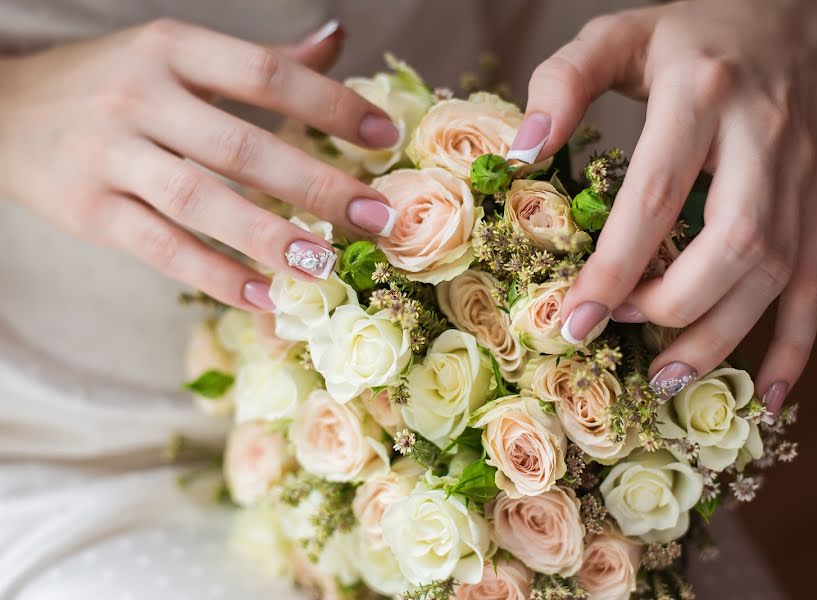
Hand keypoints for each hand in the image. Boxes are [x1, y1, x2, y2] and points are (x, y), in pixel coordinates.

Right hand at [0, 19, 399, 311]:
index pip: (264, 73)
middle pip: (240, 146)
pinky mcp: (90, 213)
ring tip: (325, 267)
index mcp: (171, 49)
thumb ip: (257, 60)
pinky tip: (266, 297)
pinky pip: (162, 249)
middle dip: (315, 185)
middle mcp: (139, 97)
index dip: (330, 104)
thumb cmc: (110, 84)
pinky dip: (216, 276)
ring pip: (200, 202)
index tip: (384, 137)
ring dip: (268, 237)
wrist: (4, 112)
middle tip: (375, 218)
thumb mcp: (176, 56)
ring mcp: (110, 156)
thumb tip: (337, 39)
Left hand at [511, 0, 816, 410]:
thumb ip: (561, 84)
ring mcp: (801, 171)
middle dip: (674, 307)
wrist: (784, 9)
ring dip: (724, 336)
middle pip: (733, 244)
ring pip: (777, 271)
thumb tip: (522, 154)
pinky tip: (770, 394)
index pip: (656, 196)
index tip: (573, 320)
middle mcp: (762, 136)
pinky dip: (796, 343)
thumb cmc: (687, 31)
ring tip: (670, 379)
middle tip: (622, 337)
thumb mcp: (613, 36)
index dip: (615, 267)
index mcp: (701, 94)